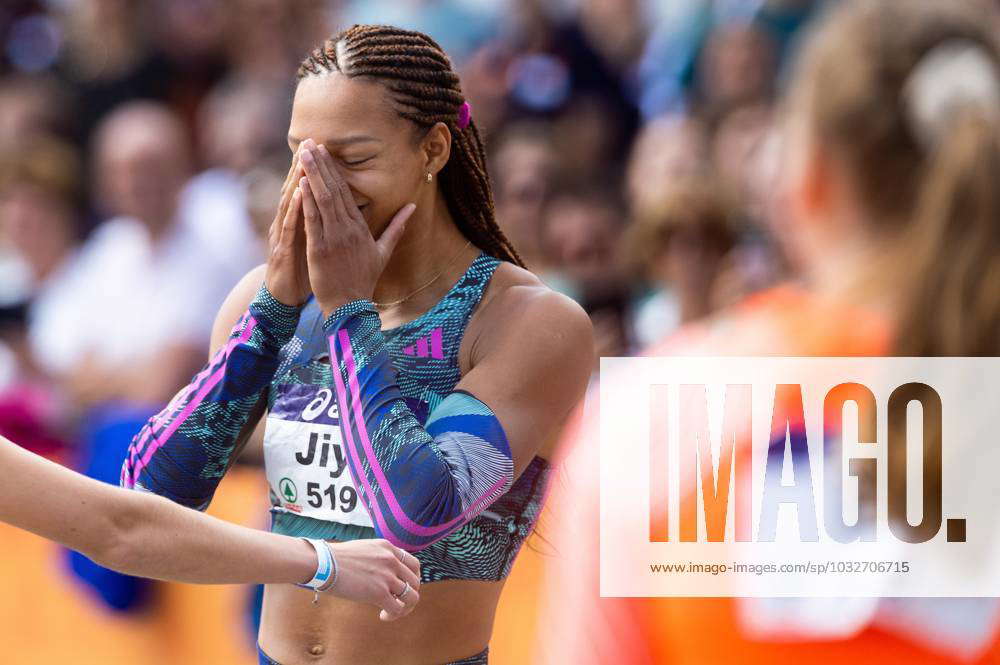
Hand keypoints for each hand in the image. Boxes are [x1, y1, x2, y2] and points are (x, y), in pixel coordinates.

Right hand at [264, 147, 310, 305]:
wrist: (283, 297)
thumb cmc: (301, 270)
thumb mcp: (314, 245)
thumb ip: (322, 225)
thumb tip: (336, 211)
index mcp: (300, 222)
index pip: (308, 191)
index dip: (315, 170)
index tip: (324, 148)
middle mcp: (288, 223)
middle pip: (295, 190)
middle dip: (303, 166)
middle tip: (310, 141)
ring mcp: (283, 235)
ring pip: (289, 203)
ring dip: (295, 180)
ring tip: (303, 158)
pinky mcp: (283, 250)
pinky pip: (289, 227)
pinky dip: (294, 209)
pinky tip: (300, 193)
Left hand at [298, 138, 415, 316]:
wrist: (351, 305)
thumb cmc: (364, 279)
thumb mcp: (383, 251)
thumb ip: (396, 226)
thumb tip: (412, 206)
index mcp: (361, 227)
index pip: (346, 192)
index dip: (334, 169)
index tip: (325, 150)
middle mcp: (348, 229)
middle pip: (334, 190)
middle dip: (322, 164)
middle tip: (310, 142)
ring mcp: (334, 238)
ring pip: (323, 199)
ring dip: (313, 175)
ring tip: (303, 153)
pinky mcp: (319, 248)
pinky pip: (313, 219)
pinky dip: (307, 200)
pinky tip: (300, 182)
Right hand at [326, 538, 420, 620]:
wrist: (323, 562)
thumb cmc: (335, 559)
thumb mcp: (364, 549)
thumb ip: (377, 558)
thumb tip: (380, 575)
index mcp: (388, 548)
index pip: (413, 564)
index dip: (412, 579)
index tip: (402, 588)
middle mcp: (392, 560)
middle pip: (415, 582)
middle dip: (409, 595)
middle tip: (397, 603)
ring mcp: (387, 576)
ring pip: (412, 597)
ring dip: (404, 608)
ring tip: (391, 612)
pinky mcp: (379, 592)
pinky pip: (397, 609)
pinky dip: (393, 615)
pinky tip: (383, 616)